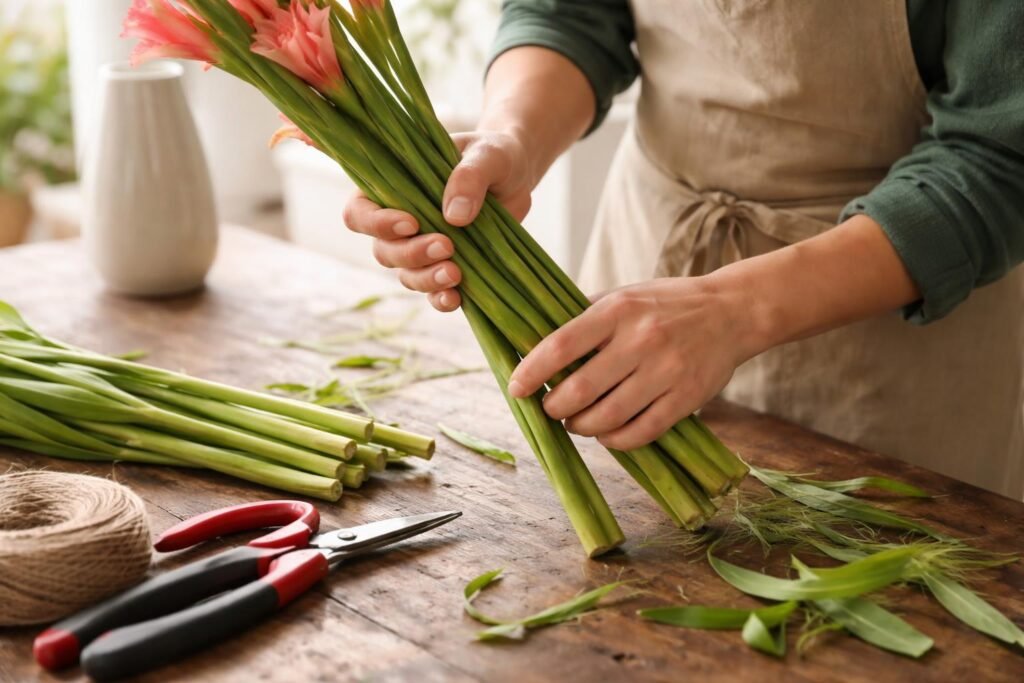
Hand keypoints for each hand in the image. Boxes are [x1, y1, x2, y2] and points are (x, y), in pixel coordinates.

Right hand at [342, 130, 533, 311]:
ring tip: (455, 274)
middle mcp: (400, 222)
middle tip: (446, 245)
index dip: (376, 224)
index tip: (411, 223)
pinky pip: (434, 292)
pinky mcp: (448, 266)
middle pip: (384, 250)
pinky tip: (456, 298)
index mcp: (393, 187)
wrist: (518, 176)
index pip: (360, 211)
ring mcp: (422, 247)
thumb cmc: (495, 155)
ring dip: (426, 279)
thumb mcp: (488, 154)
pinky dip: (440, 299)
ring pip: (406, 275)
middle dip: (411, 254)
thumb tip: (454, 216)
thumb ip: (469, 177)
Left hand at [507, 276, 759, 450]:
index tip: (516, 388)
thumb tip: (535, 345)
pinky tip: (607, 434)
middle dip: (554, 407)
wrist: (733, 311)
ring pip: (607, 417)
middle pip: (580, 389)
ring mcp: (666, 371)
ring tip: (576, 423)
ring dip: (581, 428)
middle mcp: (641, 340)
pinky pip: (641, 432)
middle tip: (550, 409)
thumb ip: (584, 317)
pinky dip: (615, 440)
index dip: (532, 371)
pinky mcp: (686, 398)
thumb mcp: (624, 296)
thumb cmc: (667, 305)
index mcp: (618, 311)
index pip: (561, 345)